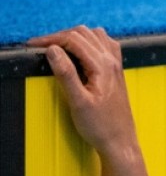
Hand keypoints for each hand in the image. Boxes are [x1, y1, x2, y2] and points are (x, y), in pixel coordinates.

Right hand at [27, 26, 137, 159]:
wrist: (120, 142)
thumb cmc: (101, 126)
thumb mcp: (78, 102)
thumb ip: (65, 73)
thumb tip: (52, 50)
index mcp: (104, 66)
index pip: (74, 39)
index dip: (51, 39)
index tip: (34, 46)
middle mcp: (113, 62)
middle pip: (84, 33)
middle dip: (60, 36)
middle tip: (42, 47)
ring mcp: (117, 65)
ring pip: (95, 35)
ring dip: (74, 36)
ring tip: (58, 48)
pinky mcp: (116, 71)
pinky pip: (104, 45)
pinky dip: (89, 42)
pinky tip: (79, 52)